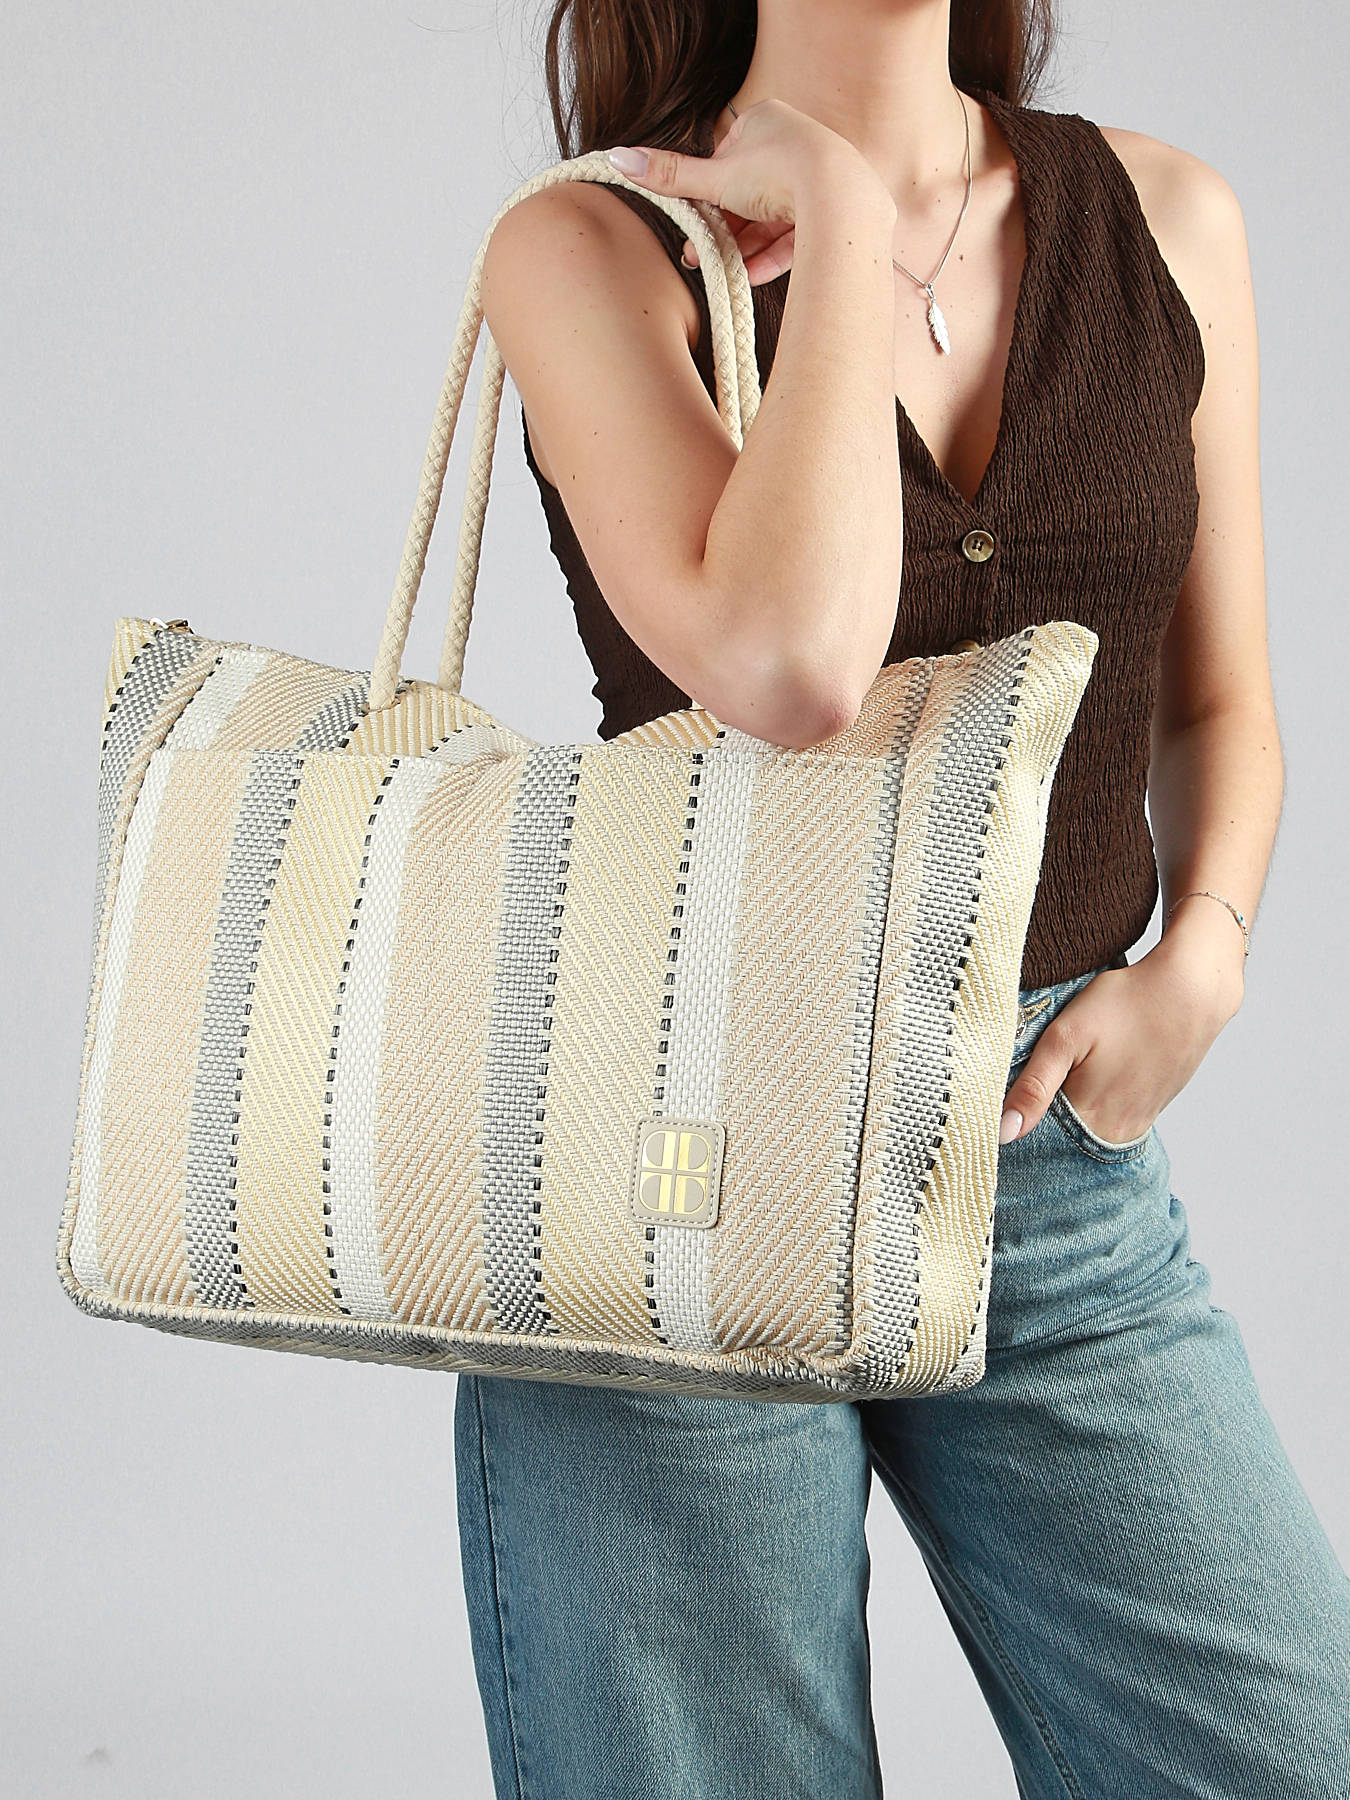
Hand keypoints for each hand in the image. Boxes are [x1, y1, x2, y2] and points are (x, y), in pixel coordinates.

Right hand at [607, 97, 893, 286]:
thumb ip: (669, 175)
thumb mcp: (714, 176)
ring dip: (743, 248)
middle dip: (723, 229)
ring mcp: (816, 179)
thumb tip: (616, 158)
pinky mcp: (832, 212)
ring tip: (721, 271)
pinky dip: (772, 257)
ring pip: (770, 220)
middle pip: (747, 195)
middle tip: (698, 256)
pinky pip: (795, 237)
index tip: (692, 224)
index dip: (707, 196)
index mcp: (765, 121)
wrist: (839, 197)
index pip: (725, 161)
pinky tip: (751, 276)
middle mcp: (794, 144)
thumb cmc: (778, 173)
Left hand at [999, 937, 1243, 1145]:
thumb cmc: (1125, 1005)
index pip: (1037, 1142)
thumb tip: (1002, 1133)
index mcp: (1089, 1120)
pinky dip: (1096, 1106)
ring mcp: (1139, 1122)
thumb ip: (1033, 1087)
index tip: (1004, 1101)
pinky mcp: (1152, 1108)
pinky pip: (1112, 1119)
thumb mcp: (1065, 1037)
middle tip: (1035, 1080)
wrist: (1191, 990)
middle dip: (1042, 1120)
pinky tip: (1093, 1076)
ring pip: (1088, 1131)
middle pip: (1063, 1140)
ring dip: (1069, 1112)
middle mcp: (1116, 1132)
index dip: (1017, 1121)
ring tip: (1070, 1073)